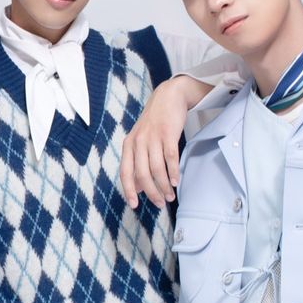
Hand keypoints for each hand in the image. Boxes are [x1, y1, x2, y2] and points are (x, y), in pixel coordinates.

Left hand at [120, 76, 210, 206]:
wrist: (168, 97)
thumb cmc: (154, 122)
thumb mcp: (141, 141)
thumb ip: (137, 163)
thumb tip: (137, 188)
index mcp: (128, 145)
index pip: (125, 172)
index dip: (129, 190)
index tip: (134, 205)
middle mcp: (138, 142)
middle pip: (142, 174)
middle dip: (151, 192)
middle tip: (160, 204)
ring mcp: (152, 137)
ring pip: (157, 169)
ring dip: (164, 186)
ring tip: (170, 196)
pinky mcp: (168, 133)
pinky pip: (170, 158)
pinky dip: (173, 172)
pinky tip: (176, 181)